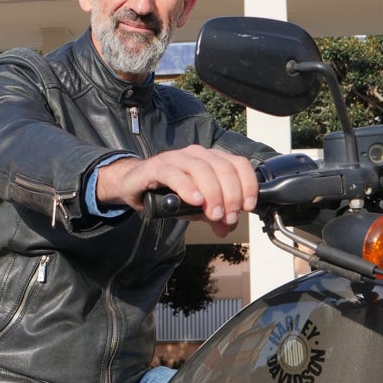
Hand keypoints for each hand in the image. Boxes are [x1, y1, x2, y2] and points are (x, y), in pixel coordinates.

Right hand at [95, 145, 258, 236]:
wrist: (134, 185)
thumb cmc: (168, 192)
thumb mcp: (196, 207)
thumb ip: (213, 216)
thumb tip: (226, 227)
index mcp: (212, 160)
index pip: (238, 164)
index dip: (247, 184)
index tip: (247, 207)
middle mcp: (197, 154)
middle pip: (223, 168)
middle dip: (230, 195)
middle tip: (227, 217)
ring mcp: (177, 157)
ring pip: (202, 169)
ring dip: (212, 193)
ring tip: (213, 214)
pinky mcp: (158, 166)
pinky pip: (176, 174)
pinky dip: (188, 187)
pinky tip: (194, 201)